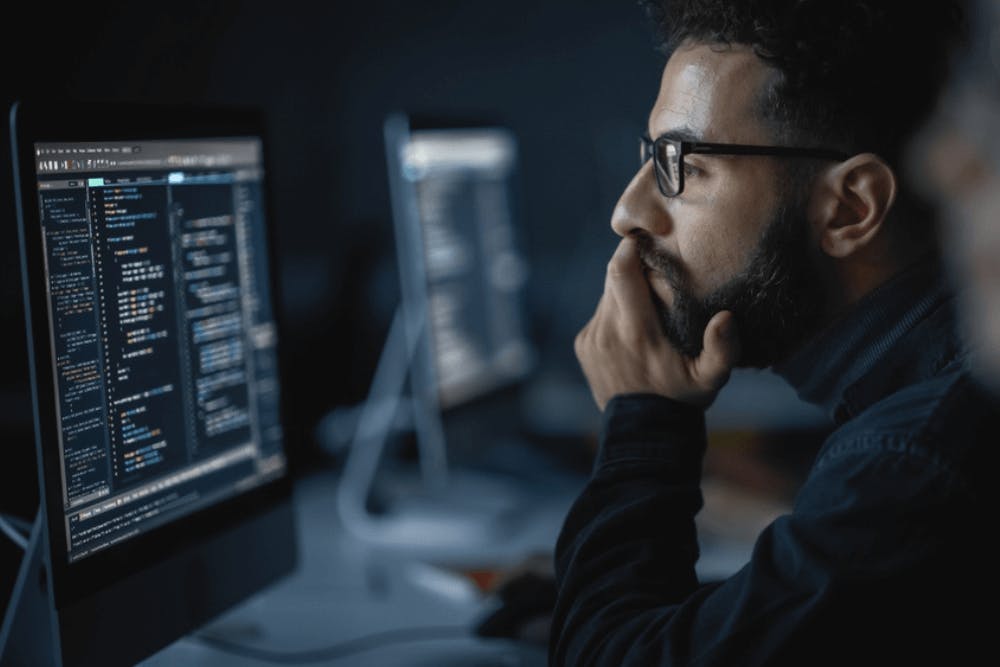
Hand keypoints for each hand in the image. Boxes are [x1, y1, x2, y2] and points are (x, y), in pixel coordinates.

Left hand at [574, 236, 740, 409]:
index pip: (621, 271)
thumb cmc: (682, 399)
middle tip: (656, 269)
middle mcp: (607, 330)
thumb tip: (725, 318)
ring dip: (625, 293)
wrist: (644, 430)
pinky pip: (600, 315)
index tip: (646, 237)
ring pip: (606, 296)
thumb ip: (723, 350)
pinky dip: (616, 313)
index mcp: (636, 331)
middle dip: (632, 268)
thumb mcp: (710, 379)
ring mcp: (591, 338)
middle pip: (613, 278)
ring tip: (650, 304)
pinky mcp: (583, 345)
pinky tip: (635, 329)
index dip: (629, 246)